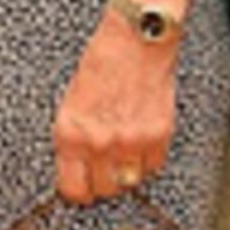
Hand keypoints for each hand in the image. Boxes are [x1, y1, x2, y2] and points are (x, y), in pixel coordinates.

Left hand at [51, 15, 178, 203]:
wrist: (136, 38)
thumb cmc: (101, 61)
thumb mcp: (71, 101)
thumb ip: (75, 137)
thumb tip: (77, 167)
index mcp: (70, 133)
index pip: (73, 189)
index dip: (78, 190)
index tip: (81, 186)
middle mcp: (99, 142)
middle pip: (103, 190)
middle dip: (102, 180)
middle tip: (103, 165)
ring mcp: (131, 141)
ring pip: (130, 182)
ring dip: (126, 171)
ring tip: (122, 150)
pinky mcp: (159, 135)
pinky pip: (154, 167)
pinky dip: (148, 159)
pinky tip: (141, 139)